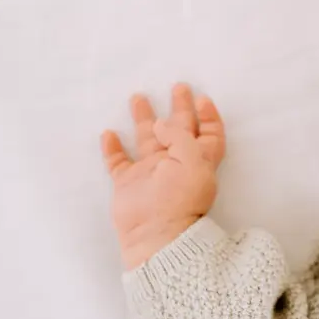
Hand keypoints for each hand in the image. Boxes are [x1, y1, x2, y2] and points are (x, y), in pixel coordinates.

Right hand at [100, 83, 226, 269]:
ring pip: (147, 139)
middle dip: (180, 108)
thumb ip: (179, 135)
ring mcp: (151, 173)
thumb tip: (160, 124)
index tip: (202, 99)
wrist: (155, 232)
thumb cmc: (181, 197)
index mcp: (199, 160)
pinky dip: (113, 148)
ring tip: (138, 97)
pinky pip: (118, 162)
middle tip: (178, 86)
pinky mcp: (128, 183)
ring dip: (143, 119)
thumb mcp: (192, 160)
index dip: (208, 116)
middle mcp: (176, 163)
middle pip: (180, 130)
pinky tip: (109, 133)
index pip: (209, 134)